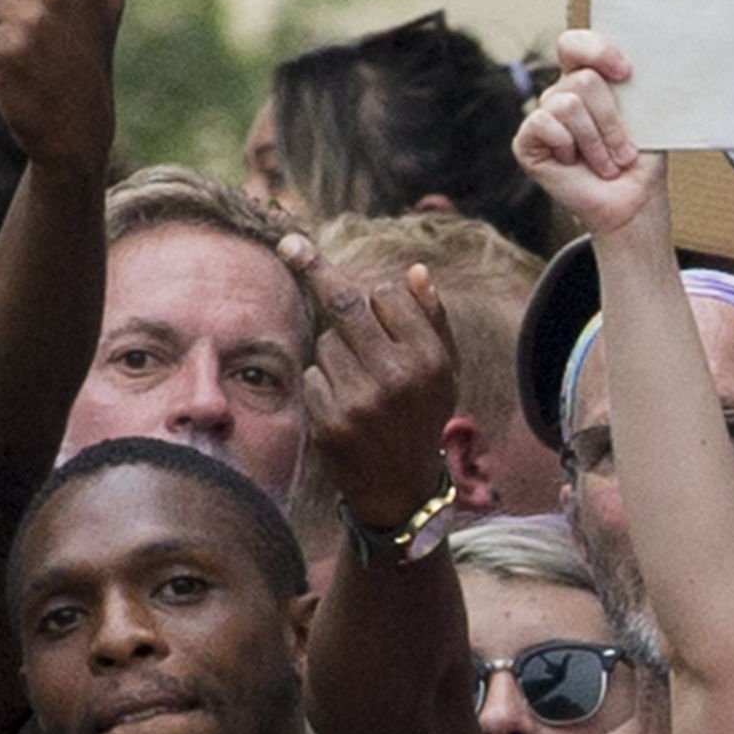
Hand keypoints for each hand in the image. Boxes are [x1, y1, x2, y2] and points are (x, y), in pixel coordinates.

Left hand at [300, 247, 467, 532]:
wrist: (402, 489)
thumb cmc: (422, 418)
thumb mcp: (444, 373)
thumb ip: (433, 320)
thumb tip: (414, 270)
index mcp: (428, 359)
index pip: (385, 296)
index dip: (373, 297)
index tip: (343, 271)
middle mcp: (396, 376)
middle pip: (345, 306)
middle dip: (314, 270)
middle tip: (289, 243)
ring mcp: (360, 401)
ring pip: (325, 344)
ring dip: (333, 354)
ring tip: (357, 385)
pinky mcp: (330, 422)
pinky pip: (311, 377)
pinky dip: (320, 385)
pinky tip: (342, 407)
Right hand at [511, 34, 660, 243]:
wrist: (634, 200)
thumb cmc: (641, 158)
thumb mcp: (645, 113)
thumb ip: (636, 83)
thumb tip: (647, 57)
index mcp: (587, 79)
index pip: (575, 44)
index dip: (597, 51)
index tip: (625, 73)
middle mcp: (561, 94)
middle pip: (583, 80)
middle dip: (610, 120)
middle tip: (622, 150)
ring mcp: (542, 117)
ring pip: (569, 104)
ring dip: (596, 141)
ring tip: (606, 164)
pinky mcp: (526, 142)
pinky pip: (544, 124)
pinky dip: (569, 147)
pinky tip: (573, 163)